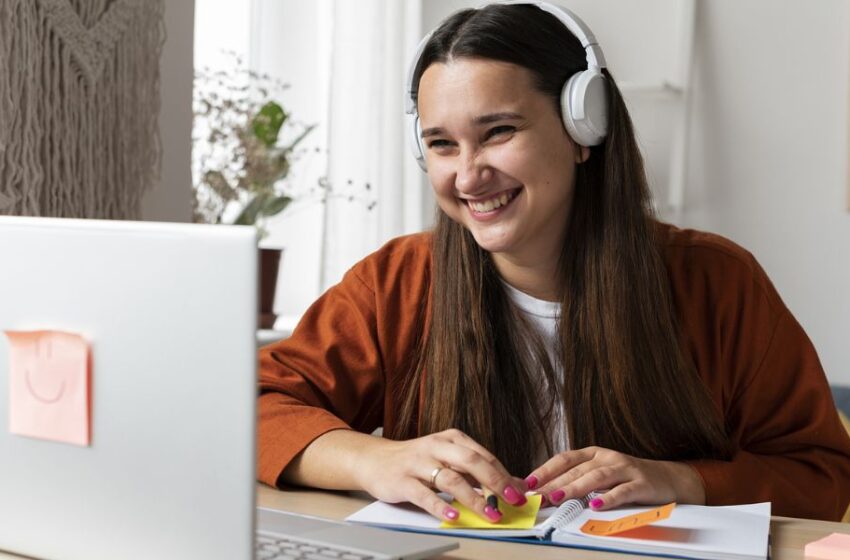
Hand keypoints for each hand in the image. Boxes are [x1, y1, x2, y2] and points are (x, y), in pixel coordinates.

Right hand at [352, 428, 528, 522]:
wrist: (375, 460)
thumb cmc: (416, 461)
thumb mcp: (446, 458)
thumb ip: (474, 470)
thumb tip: (510, 484)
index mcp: (451, 439)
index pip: (484, 456)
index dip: (505, 474)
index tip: (520, 492)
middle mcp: (436, 447)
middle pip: (471, 462)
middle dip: (496, 482)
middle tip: (513, 500)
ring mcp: (418, 463)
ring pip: (451, 479)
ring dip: (474, 498)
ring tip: (489, 514)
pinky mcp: (402, 480)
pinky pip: (424, 495)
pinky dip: (441, 506)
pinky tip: (454, 516)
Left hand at [525, 446, 704, 509]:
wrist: (668, 478)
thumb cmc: (627, 478)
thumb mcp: (601, 474)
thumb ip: (578, 480)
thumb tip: (547, 493)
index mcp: (593, 454)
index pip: (564, 459)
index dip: (546, 470)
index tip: (529, 483)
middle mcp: (607, 457)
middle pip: (577, 470)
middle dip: (555, 483)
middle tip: (538, 496)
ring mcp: (625, 469)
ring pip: (596, 477)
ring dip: (575, 487)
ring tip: (559, 497)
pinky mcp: (641, 483)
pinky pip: (623, 491)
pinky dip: (608, 498)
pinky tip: (596, 505)